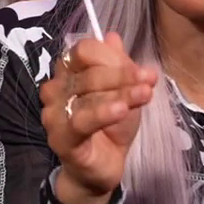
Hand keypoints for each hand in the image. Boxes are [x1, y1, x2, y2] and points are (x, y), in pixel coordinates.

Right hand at [38, 31, 154, 203]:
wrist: (104, 167)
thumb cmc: (111, 126)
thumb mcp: (122, 92)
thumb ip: (117, 65)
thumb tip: (113, 36)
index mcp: (67, 72)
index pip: (83, 51)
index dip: (112, 57)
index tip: (141, 69)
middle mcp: (55, 89)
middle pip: (86, 71)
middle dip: (122, 75)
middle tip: (149, 80)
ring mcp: (54, 114)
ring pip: (87, 94)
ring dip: (120, 93)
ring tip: (145, 94)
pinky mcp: (61, 138)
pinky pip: (81, 121)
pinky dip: (103, 113)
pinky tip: (121, 110)